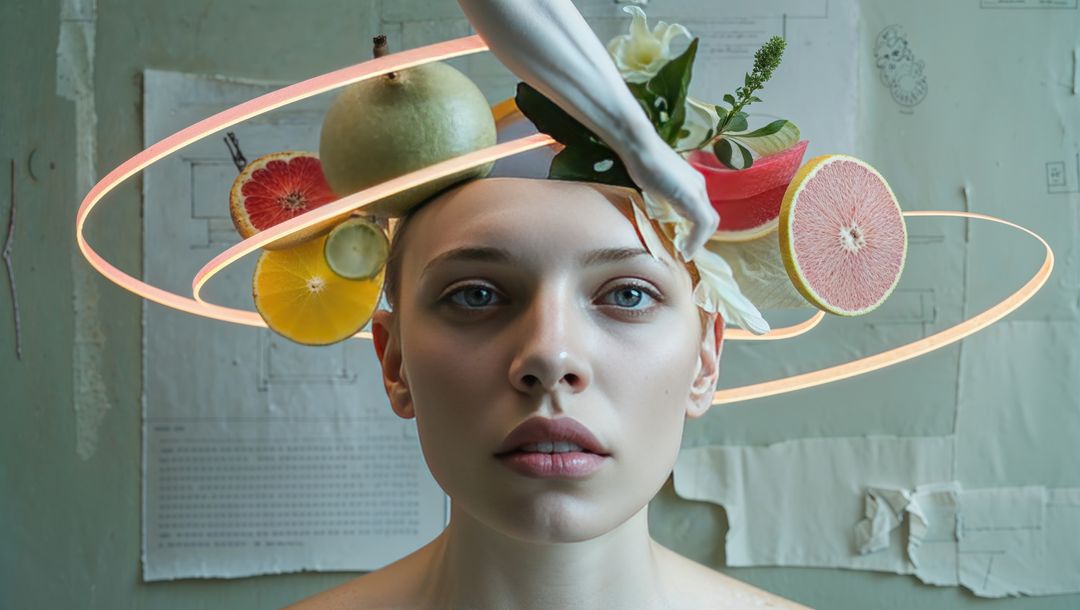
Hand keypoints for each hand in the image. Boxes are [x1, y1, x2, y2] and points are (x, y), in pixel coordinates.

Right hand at [618, 136, 717, 260]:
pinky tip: (684, 248)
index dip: (696, 231)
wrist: (639, 146)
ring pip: (709, 222)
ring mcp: (697, 190)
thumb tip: (662, 213)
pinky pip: (702, 223)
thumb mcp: (654, 185)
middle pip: (710, 219)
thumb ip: (663, 198)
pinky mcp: (690, 195)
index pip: (702, 212)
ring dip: (698, 241)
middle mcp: (699, 186)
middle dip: (699, 238)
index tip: (682, 243)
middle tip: (685, 251)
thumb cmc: (641, 161)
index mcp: (692, 184)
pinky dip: (695, 239)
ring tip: (685, 252)